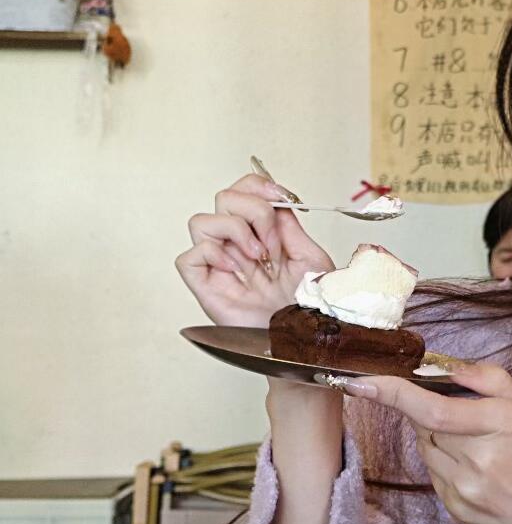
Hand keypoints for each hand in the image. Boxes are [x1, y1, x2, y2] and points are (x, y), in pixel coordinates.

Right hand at [176, 171, 334, 328]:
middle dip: (255, 212)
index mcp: (260, 233)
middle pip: (224, 198)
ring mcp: (219, 264)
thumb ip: (289, 226)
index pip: (244, 190)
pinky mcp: (205, 285)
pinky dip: (213, 255)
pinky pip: (189, 257)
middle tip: (275, 244)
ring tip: (258, 257)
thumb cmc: (307, 305)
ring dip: (235, 232)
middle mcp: (236, 244)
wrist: (303, 337)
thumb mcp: (310, 257)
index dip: (259, 186)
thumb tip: (275, 202)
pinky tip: (237, 270)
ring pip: (201, 221)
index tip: (282, 198)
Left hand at [342, 360, 511, 523]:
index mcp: (501, 425)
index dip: (393, 394)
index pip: (434, 409)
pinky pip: (433, 474)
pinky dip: (446, 465)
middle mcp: (480, 459)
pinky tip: (476, 472)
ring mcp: (464, 489)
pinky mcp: (454, 508)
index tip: (361, 383)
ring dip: (440, 440)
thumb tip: (450, 368)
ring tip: (477, 450)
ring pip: (427, 449)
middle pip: (425, 426)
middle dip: (432, 415)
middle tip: (464, 422)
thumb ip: (491, 381)